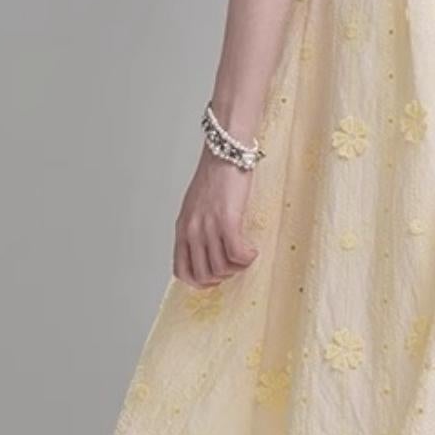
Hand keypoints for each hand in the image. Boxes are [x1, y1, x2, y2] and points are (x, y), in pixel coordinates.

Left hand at [173, 150, 258, 286]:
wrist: (225, 152)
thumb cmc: (215, 176)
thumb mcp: (197, 207)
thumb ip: (197, 228)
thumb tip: (208, 251)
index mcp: (182, 229)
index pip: (181, 271)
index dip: (200, 282)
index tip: (216, 277)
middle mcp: (192, 231)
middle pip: (204, 274)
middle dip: (223, 276)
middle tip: (236, 264)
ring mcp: (208, 227)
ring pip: (222, 268)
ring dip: (237, 267)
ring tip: (245, 254)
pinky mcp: (227, 220)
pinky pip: (237, 254)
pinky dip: (247, 258)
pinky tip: (252, 249)